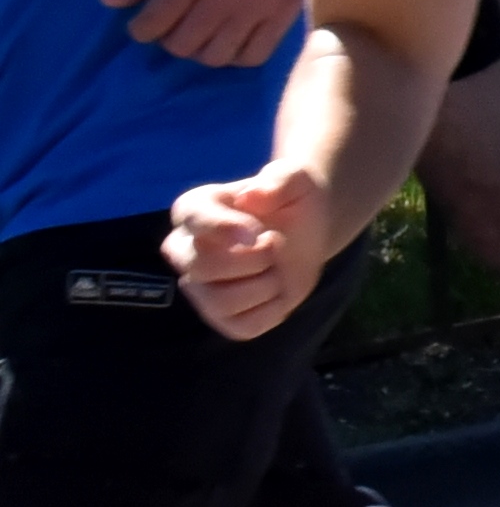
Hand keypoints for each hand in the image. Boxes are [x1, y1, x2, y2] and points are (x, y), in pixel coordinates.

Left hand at [107, 0, 325, 69]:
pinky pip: (255, 55)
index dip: (140, 28)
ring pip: (217, 56)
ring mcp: (262, 5)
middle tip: (174, 21)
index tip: (144, 20)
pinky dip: (236, 55)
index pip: (153, 23)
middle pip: (182, 44)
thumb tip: (111, 1)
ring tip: (203, 30)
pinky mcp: (289, 11)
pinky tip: (233, 36)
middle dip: (168, 37)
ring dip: (201, 48)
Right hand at [166, 162, 337, 339]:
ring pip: (219, 303)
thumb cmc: (292, 201)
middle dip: (253, 258)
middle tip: (275, 244)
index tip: (258, 232)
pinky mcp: (223, 317)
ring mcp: (200, 288)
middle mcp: (185, 251)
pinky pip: (243, 327)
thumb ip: (279, 180)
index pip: (194, 221)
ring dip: (264, 285)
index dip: (226, 228)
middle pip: (201, 268)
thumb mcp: (296, 179)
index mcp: (194, 210)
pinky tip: (277, 289)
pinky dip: (273, 310)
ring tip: (275, 267)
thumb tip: (251, 196)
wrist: (307, 231)